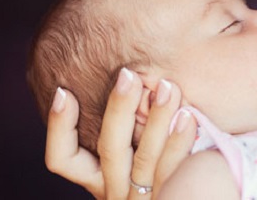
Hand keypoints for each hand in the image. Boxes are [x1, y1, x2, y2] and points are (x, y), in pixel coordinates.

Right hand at [44, 68, 196, 198]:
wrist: (197, 197)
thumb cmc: (163, 156)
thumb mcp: (136, 138)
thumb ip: (126, 112)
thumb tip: (116, 70)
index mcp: (99, 177)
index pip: (63, 159)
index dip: (60, 126)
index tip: (64, 91)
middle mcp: (115, 191)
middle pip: (109, 150)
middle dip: (118, 108)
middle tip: (129, 74)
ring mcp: (142, 197)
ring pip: (144, 160)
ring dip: (156, 119)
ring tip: (168, 86)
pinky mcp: (170, 196)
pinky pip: (173, 172)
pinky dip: (178, 142)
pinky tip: (189, 116)